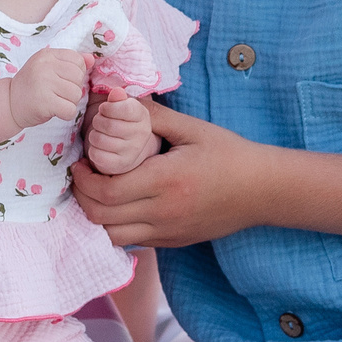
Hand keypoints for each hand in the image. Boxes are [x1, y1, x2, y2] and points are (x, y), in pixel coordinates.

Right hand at [7, 47, 90, 129]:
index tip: (60, 80)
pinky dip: (66, 114)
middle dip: (73, 89)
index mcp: (47, 54)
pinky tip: (55, 111)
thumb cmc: (32, 86)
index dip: (75, 74)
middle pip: (79, 78)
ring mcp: (43, 83)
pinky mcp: (44, 102)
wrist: (8, 103)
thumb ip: (70, 62)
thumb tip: (91, 59)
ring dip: (69, 102)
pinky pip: (70, 110)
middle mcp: (45, 66)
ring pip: (76, 94)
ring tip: (54, 101)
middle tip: (57, 93)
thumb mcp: (49, 68)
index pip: (78, 61)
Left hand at [71, 102, 267, 246]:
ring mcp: (167, 232)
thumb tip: (117, 99)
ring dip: (95, 216)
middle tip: (80, 175)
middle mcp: (163, 212)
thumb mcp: (192, 128)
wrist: (262, 190)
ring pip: (112, 236)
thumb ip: (152, 115)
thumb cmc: (228, 154)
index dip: (84, 179)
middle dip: (82, 196)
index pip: (106, 192)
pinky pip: (131, 241)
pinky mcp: (172, 242)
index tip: (79, 162)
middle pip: (101, 217)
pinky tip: (118, 206)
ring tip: (96, 192)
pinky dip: (115, 227)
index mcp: (165, 181)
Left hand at [82, 88, 155, 175]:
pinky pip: (97, 155)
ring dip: (94, 135)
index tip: (104, 109)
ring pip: (100, 140)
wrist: (127, 148)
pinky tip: (99, 148)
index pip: (125, 108)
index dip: (107, 108)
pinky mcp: (120, 165)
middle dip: (97, 121)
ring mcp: (132, 151)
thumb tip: (116, 92)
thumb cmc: (119, 121)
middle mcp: (142, 134)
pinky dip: (93, 150)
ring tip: (99, 134)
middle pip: (108, 125)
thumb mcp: (120, 106)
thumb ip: (117, 98)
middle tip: (99, 122)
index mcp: (142, 115)